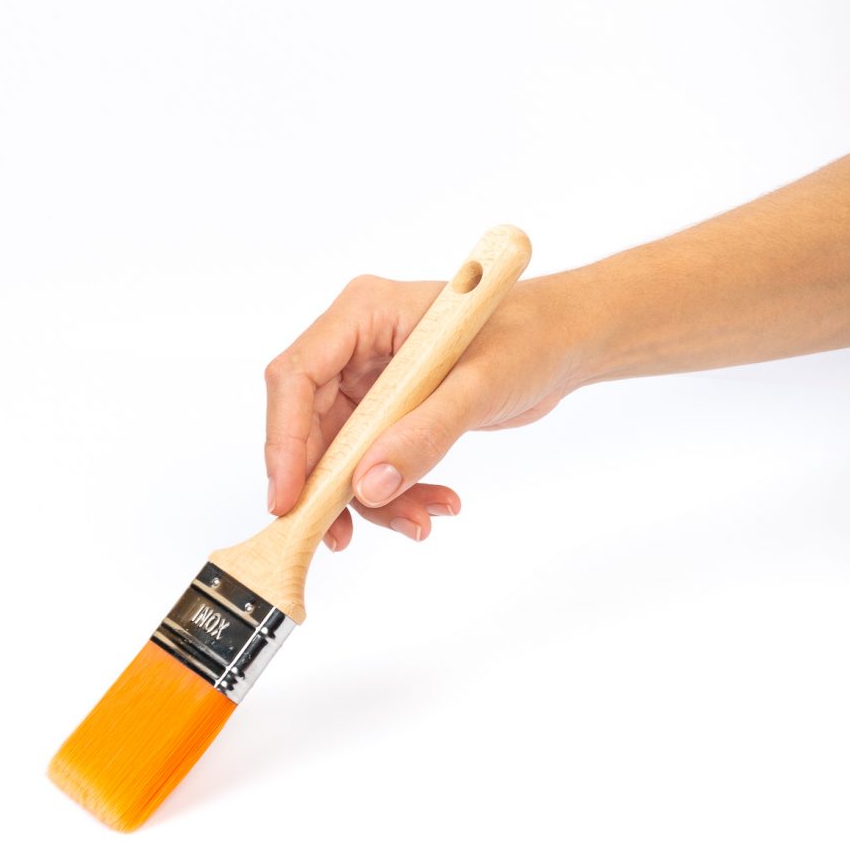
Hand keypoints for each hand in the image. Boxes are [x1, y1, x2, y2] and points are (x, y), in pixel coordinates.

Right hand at [264, 273, 576, 548]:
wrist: (565, 342)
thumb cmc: (529, 337)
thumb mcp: (478, 386)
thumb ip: (423, 434)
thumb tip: (367, 487)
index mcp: (364, 312)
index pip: (296, 375)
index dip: (284, 439)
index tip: (289, 499)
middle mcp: (356, 344)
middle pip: (307, 422)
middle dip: (327, 483)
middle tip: (339, 536)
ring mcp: (370, 378)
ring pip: (340, 453)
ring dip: (371, 498)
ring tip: (421, 521)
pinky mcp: (389, 409)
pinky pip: (371, 461)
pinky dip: (395, 492)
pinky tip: (434, 505)